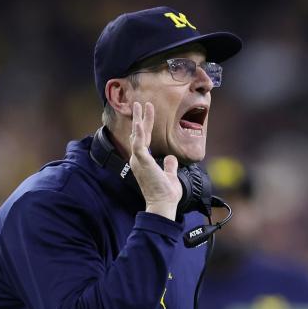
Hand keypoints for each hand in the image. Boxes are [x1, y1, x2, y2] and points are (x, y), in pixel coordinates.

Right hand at [128, 102, 181, 219]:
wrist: (163, 204)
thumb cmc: (165, 194)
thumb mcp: (170, 175)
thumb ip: (169, 165)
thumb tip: (171, 157)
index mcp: (144, 161)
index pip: (144, 139)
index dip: (146, 125)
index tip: (148, 111)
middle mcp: (138, 160)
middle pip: (139, 135)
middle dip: (140, 118)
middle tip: (139, 103)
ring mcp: (139, 161)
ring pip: (137, 136)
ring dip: (138, 120)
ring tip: (139, 105)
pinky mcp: (142, 162)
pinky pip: (139, 145)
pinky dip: (139, 134)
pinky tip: (140, 123)